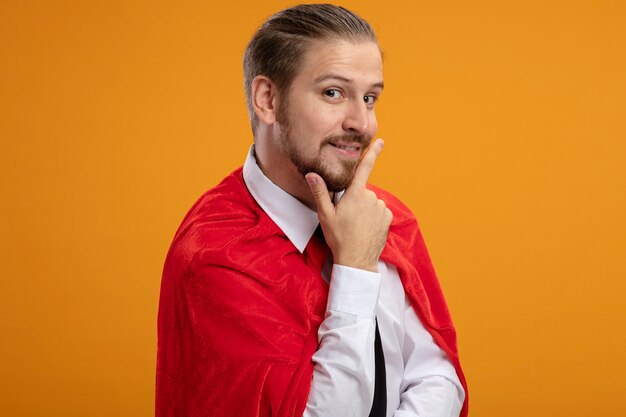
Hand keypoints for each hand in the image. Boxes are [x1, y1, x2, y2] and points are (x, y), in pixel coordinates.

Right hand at [305, 139, 392, 271]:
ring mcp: (381, 207)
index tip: (380, 141)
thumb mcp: (325, 215)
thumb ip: (320, 192)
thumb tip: (312, 174)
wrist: (357, 260)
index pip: (364, 168)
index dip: (372, 153)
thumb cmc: (339, 237)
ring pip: (371, 202)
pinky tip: (365, 227)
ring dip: (365, 209)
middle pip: (362, 191)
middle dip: (355, 199)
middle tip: (346, 217)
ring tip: (356, 225)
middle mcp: (371, 197)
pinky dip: (373, 216)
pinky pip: (380, 211)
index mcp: (355, 194)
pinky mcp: (388, 218)